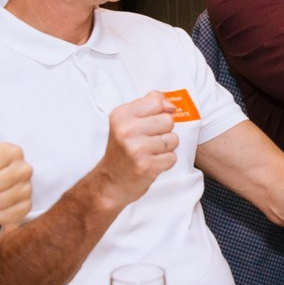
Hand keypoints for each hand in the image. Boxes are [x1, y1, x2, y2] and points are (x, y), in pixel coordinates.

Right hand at [95, 92, 180, 206]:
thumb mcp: (126, 123)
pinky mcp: (147, 166)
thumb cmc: (121, 151)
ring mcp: (136, 149)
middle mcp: (127, 130)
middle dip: (164, 131)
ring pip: (173, 139)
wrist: (110, 182)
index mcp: (121, 116)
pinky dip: (165, 161)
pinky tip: (151, 162)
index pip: (157, 102)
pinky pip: (172, 157)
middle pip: (168, 120)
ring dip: (166, 148)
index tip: (154, 121)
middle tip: (149, 140)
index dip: (161, 111)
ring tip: (150, 152)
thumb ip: (147, 106)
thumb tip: (168, 103)